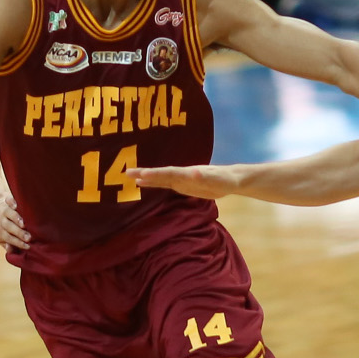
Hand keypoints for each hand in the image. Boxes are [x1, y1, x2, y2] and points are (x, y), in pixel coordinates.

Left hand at [0, 187, 31, 252]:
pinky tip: (16, 205)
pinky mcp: (7, 201)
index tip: (28, 246)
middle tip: (28, 238)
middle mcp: (1, 222)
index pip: (9, 239)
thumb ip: (7, 245)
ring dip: (16, 219)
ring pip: (10, 215)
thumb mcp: (1, 237)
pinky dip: (11, 202)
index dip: (18, 243)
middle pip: (9, 228)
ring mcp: (4, 211)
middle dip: (19, 233)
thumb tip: (11, 251)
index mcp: (0, 232)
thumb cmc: (1, 225)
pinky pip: (9, 201)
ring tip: (24, 224)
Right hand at [129, 163, 244, 197]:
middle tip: (127, 172)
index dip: (156, 174)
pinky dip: (152, 183)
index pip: (170, 173)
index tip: (142, 174)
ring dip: (145, 177)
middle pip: (161, 173)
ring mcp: (180, 179)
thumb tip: (194, 172)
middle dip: (145, 173)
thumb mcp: (218, 180)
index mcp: (189, 173)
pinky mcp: (181, 185)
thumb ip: (206, 176)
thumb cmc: (226, 180)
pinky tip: (141, 184)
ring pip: (160, 178)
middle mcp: (182, 174)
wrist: (231, 179)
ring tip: (129, 176)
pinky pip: (163, 184)